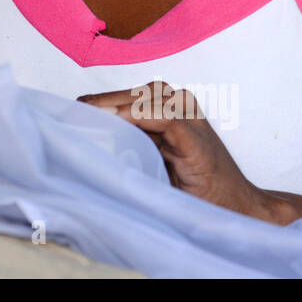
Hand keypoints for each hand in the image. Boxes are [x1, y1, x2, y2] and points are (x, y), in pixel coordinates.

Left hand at [78, 80, 279, 222]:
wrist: (232, 208)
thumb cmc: (189, 187)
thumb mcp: (151, 158)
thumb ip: (128, 140)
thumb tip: (84, 133)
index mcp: (169, 107)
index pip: (126, 95)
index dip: (98, 101)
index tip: (68, 110)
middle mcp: (181, 105)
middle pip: (132, 93)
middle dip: (101, 102)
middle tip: (72, 112)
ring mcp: (191, 118)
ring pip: (146, 99)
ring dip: (115, 107)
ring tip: (88, 116)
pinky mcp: (196, 137)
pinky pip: (165, 117)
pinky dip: (139, 117)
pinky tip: (117, 123)